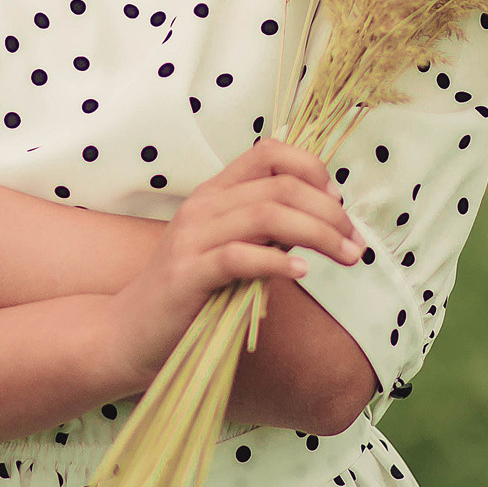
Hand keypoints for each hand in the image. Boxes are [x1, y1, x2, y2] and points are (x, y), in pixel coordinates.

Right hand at [101, 138, 365, 387]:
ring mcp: (193, 238)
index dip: (311, 169)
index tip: (338, 202)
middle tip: (355, 242)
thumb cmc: (191, 294)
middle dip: (328, 212)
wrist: (131, 332)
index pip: (269, 153)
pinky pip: (239, 257)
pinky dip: (276, 262)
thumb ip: (267, 232)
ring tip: (345, 256)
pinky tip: (301, 274)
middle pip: (279, 186)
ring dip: (317, 234)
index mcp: (216, 193)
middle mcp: (204, 205)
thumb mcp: (232, 250)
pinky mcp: (188, 274)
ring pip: (266, 215)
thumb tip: (322, 221)